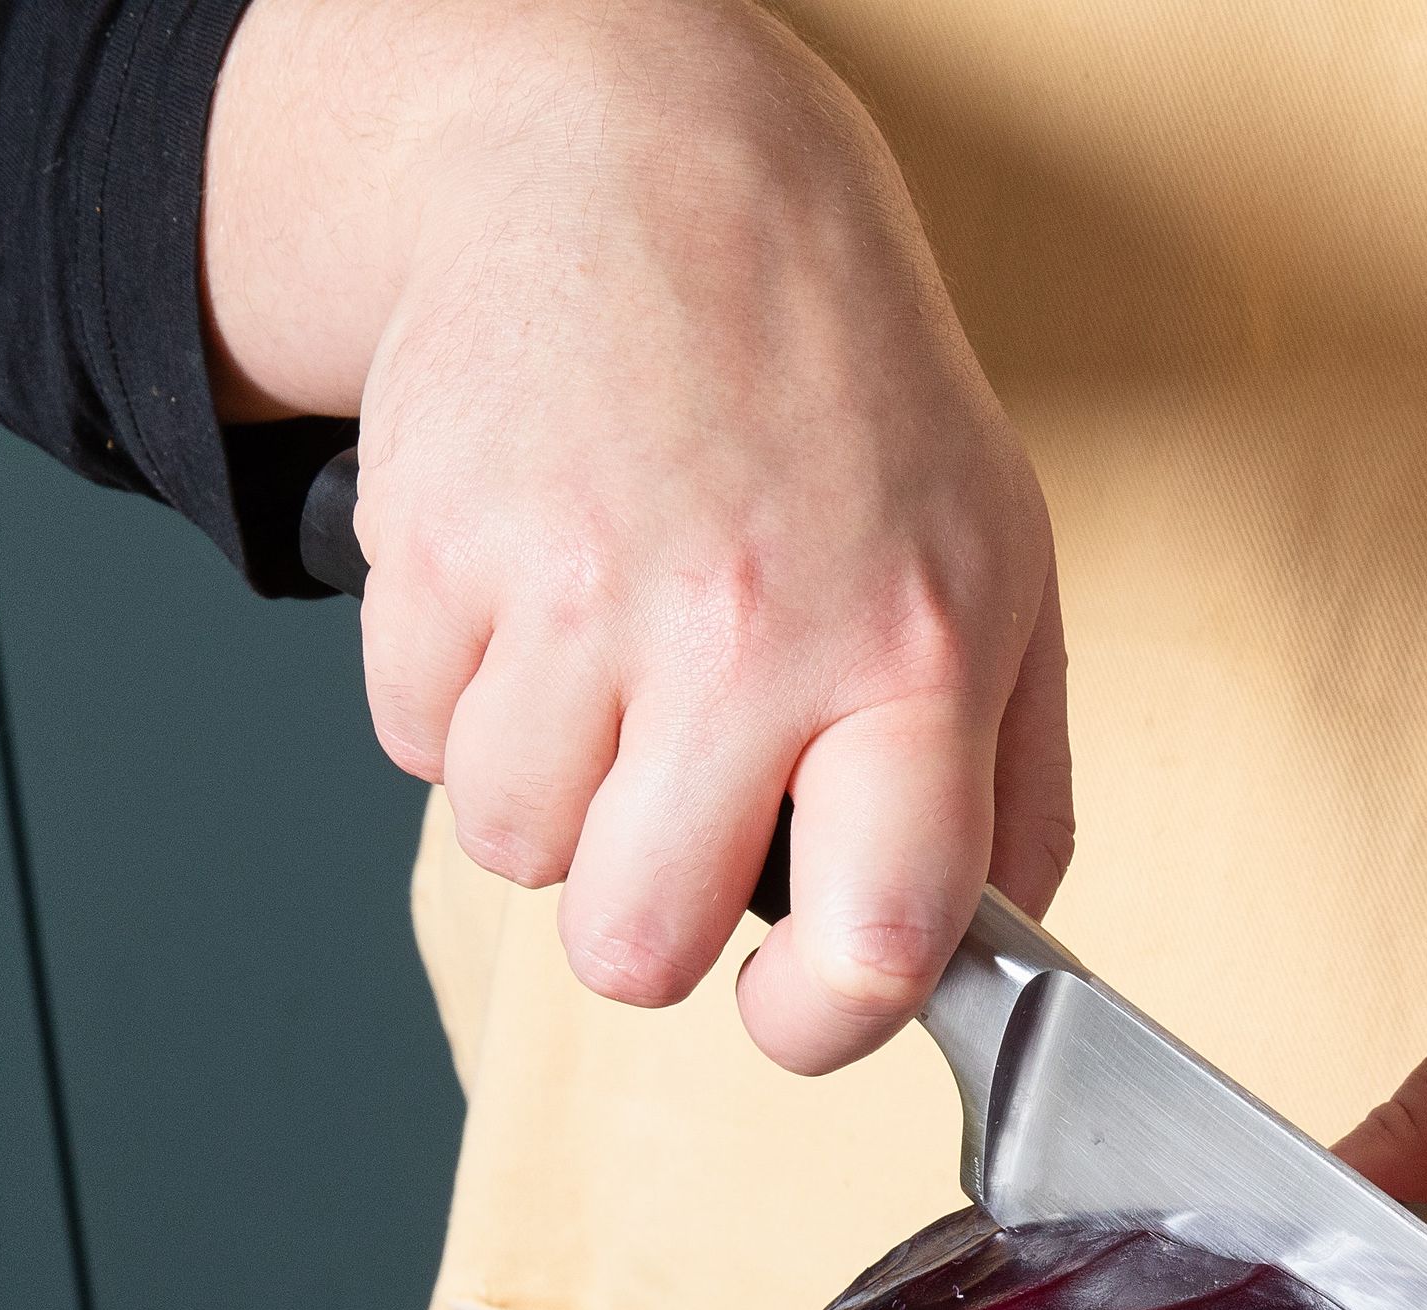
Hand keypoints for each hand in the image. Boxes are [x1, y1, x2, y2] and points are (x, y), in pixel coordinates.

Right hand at [201, 0, 1067, 1071]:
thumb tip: (987, 966)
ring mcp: (577, 591)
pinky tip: (531, 590)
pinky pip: (412, 743)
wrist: (648, 170)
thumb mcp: (998, 571)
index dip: (816, 1022)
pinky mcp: (435, 548)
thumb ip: (1013, 789)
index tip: (786, 1001)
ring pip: (509, 853)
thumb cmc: (838, 392)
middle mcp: (749, 634)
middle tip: (672, 807)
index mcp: (913, 659)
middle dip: (640, 916)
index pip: (874, 945)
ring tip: (609, 659)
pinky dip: (456, 698)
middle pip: (635, 948)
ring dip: (545, 794)